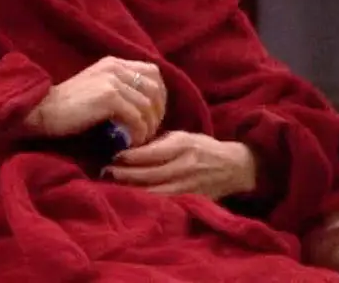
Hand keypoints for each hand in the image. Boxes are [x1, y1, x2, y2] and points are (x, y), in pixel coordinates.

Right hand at [25, 56, 165, 145]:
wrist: (41, 111)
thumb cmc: (67, 108)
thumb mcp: (95, 89)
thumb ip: (118, 90)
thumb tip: (145, 108)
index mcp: (113, 63)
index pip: (152, 73)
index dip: (159, 96)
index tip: (152, 116)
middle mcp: (115, 67)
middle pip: (155, 88)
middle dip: (157, 112)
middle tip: (148, 132)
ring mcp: (112, 80)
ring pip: (148, 105)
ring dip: (148, 127)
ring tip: (139, 141)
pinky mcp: (109, 96)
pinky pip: (136, 117)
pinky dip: (138, 133)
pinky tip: (130, 143)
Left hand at [105, 131, 256, 200]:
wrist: (233, 167)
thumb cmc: (202, 147)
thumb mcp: (182, 136)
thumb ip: (158, 143)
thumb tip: (129, 146)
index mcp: (182, 146)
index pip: (151, 153)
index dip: (129, 156)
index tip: (112, 155)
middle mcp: (184, 166)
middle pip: (149, 175)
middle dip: (124, 174)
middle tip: (105, 172)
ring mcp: (188, 186)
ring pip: (154, 192)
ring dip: (131, 189)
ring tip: (112, 185)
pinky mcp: (190, 200)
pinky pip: (164, 203)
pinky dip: (146, 201)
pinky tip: (132, 198)